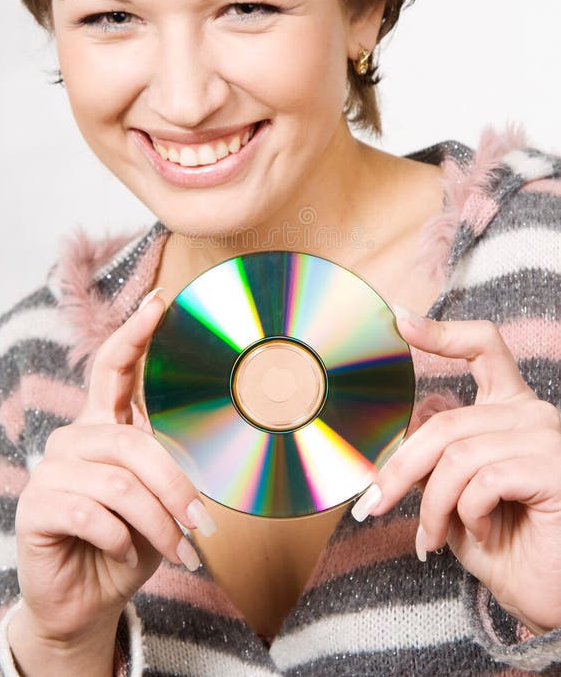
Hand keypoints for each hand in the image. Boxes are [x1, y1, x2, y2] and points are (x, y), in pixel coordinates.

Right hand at [12, 292, 216, 647]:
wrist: (91, 599)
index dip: (135, 334)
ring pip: (120, 482)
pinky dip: (120, 539)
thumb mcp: (161, 498)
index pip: (114, 367)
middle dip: (176, 485)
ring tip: (178, 550)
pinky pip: (92, 514)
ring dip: (158, 522)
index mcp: (105, 424)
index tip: (160, 302)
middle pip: (133, 442)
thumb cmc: (133, 540)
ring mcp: (52, 469)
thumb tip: (215, 440)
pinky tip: (121, 552)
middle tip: (202, 524)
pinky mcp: (36, 506)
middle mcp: (75, 437)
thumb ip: (170, 462)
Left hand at [354, 310, 560, 634]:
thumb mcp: (456, 494)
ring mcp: (546, 437)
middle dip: (399, 469)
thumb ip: (438, 453)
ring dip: (431, 505)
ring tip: (430, 539)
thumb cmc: (506, 545)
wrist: (548, 596)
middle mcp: (532, 413)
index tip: (399, 320)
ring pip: (456, 455)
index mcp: (510, 408)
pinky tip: (481, 535)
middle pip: (444, 422)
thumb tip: (412, 417)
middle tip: (372, 505)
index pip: (483, 347)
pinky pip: (482, 481)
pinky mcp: (554, 468)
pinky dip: (466, 514)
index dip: (442, 332)